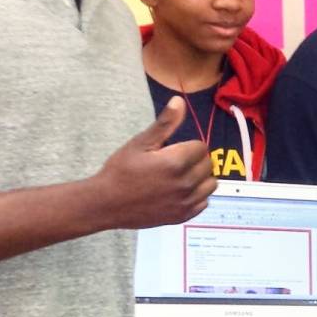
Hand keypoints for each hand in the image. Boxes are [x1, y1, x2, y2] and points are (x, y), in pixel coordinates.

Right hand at [88, 98, 216, 228]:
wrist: (106, 203)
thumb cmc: (120, 170)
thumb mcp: (140, 143)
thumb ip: (165, 123)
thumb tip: (180, 100)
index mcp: (176, 162)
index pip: (201, 147)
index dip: (188, 146)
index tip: (172, 150)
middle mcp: (186, 183)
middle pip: (207, 164)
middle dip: (194, 160)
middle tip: (174, 162)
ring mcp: (186, 202)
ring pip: (210, 184)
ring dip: (200, 178)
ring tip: (180, 176)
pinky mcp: (184, 216)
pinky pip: (204, 202)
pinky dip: (197, 196)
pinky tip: (179, 192)